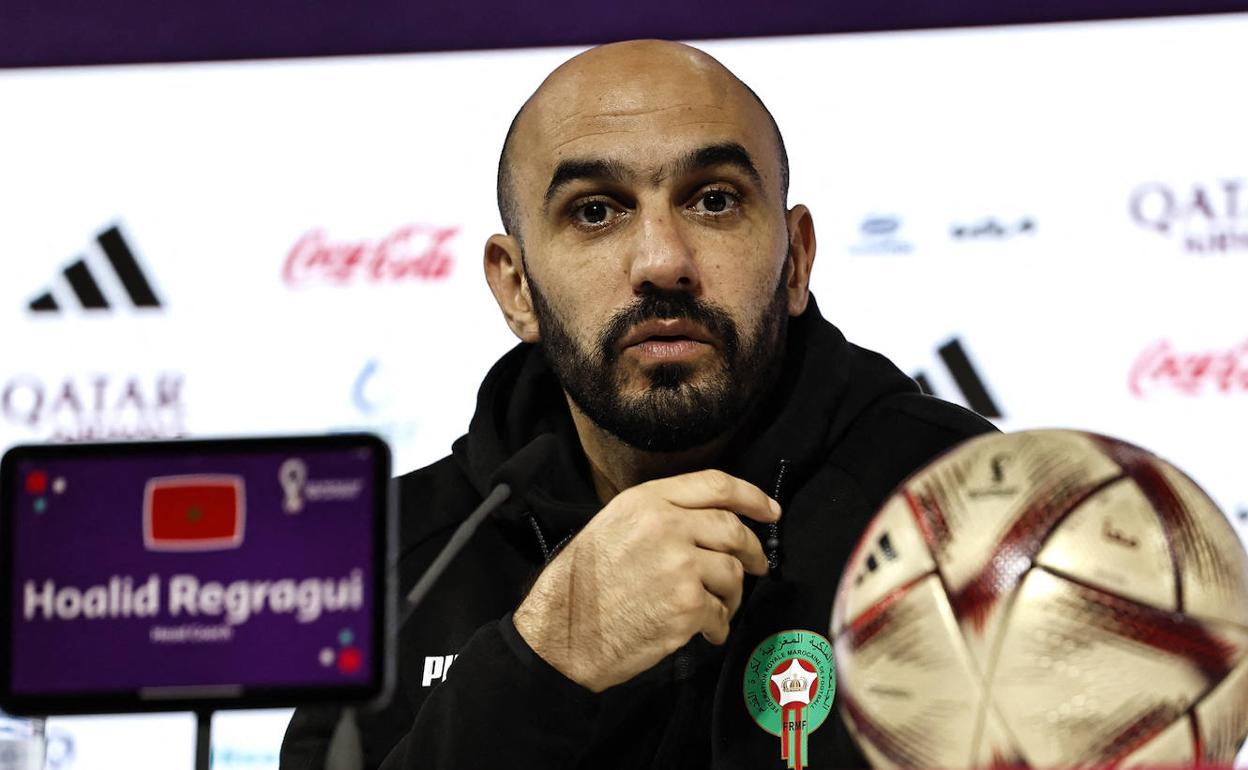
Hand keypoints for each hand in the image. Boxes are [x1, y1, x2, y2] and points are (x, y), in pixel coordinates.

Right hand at [512, 469, 779, 691]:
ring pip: (733, 573)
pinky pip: (722, 613)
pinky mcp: (688, 606)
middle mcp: (667, 526)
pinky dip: (718, 626)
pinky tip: (704, 631)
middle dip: (753, 550)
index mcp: (647, 501)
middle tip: (758, 566)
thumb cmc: (582, 584)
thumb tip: (706, 520)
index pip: (715, 485)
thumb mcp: (612, 525)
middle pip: (733, 530)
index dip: (751, 497)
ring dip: (732, 595)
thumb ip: (659, 514)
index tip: (770, 511)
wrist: (564, 633)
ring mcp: (680, 566)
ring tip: (715, 608)